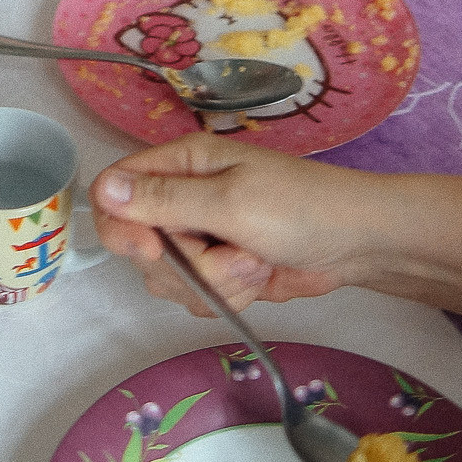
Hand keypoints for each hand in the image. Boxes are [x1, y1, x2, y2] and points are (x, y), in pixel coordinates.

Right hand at [90, 135, 379, 313]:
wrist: (360, 244)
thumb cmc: (301, 207)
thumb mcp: (230, 200)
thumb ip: (164, 200)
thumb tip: (100, 189)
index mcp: (181, 165)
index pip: (114, 192)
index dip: (121, 227)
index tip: (153, 251)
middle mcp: (182, 198)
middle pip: (141, 248)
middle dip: (188, 263)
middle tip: (231, 250)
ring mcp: (201, 238)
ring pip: (169, 280)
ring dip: (216, 280)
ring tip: (255, 260)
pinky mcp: (220, 271)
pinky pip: (196, 296)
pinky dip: (229, 294)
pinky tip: (259, 276)